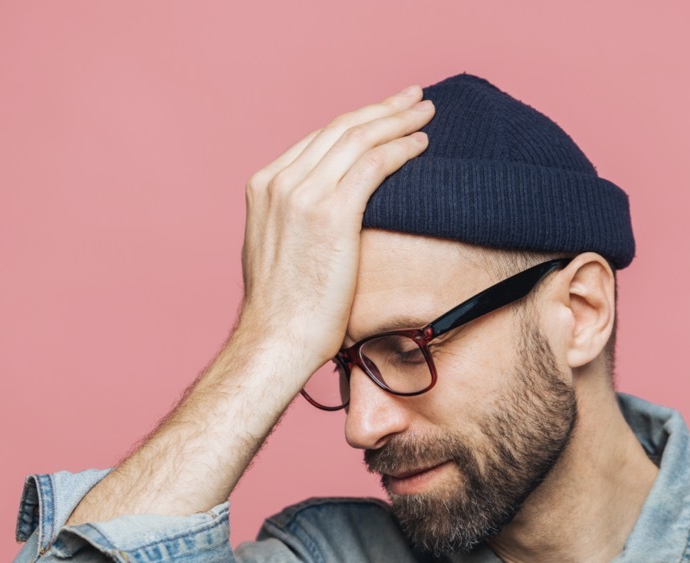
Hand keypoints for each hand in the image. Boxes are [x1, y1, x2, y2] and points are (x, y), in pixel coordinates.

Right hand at [238, 85, 434, 371]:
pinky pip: (374, 164)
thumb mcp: (277, 250)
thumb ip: (294, 221)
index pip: (318, 139)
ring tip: (426, 112)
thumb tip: (323, 217)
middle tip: (414, 97)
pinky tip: (421, 144)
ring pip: (359, 139)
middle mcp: (280, 182)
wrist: (276, 339)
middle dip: (382, 109)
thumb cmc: (284, 310)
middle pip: (340, 129)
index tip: (383, 116)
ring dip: (397, 120)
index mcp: (263, 186)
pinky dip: (401, 148)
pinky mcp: (331, 213)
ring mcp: (303, 194)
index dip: (356, 123)